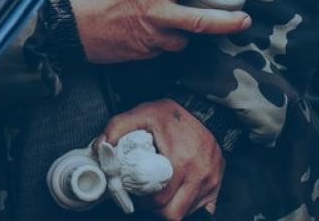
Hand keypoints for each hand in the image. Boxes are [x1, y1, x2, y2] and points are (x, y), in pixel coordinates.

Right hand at [64, 0, 249, 62]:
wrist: (62, 24)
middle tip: (245, 21)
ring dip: (187, 35)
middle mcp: (157, 13)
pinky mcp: (139, 53)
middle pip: (202, 21)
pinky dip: (162, 43)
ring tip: (187, 29)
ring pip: (182, 41)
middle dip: (229, 22)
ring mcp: (150, 37)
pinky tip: (157, 37)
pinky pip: (159, 50)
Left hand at [103, 99, 222, 219]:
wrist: (202, 108)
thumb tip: (100, 146)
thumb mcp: (141, 114)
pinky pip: (204, 207)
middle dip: (157, 210)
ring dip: (172, 206)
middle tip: (147, 199)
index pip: (160, 201)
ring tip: (161, 193)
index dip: (144, 202)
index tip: (136, 194)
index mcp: (182, 161)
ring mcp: (211, 180)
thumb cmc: (171, 114)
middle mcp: (200, 174)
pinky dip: (189, 204)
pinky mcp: (218, 181)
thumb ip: (117, 128)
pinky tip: (178, 193)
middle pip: (175, 213)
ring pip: (188, 211)